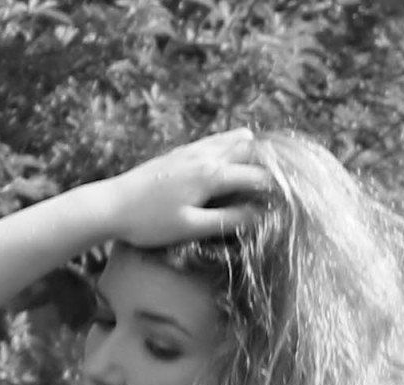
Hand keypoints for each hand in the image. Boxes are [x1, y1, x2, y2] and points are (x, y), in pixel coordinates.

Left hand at [86, 131, 271, 253]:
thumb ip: (226, 220)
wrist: (112, 204)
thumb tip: (260, 217)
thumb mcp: (190, 227)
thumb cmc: (149, 222)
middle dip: (269, 163)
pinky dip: (233, 147)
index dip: (276, 188)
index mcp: (212, 173)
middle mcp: (206, 154)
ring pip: (235, 138)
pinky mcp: (182, 151)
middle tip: (281, 184)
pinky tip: (233, 164)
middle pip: (251, 148)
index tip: (291, 201)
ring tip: (262, 173)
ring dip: (252, 152)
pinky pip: (218, 140)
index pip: (257, 175)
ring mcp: (193, 149)